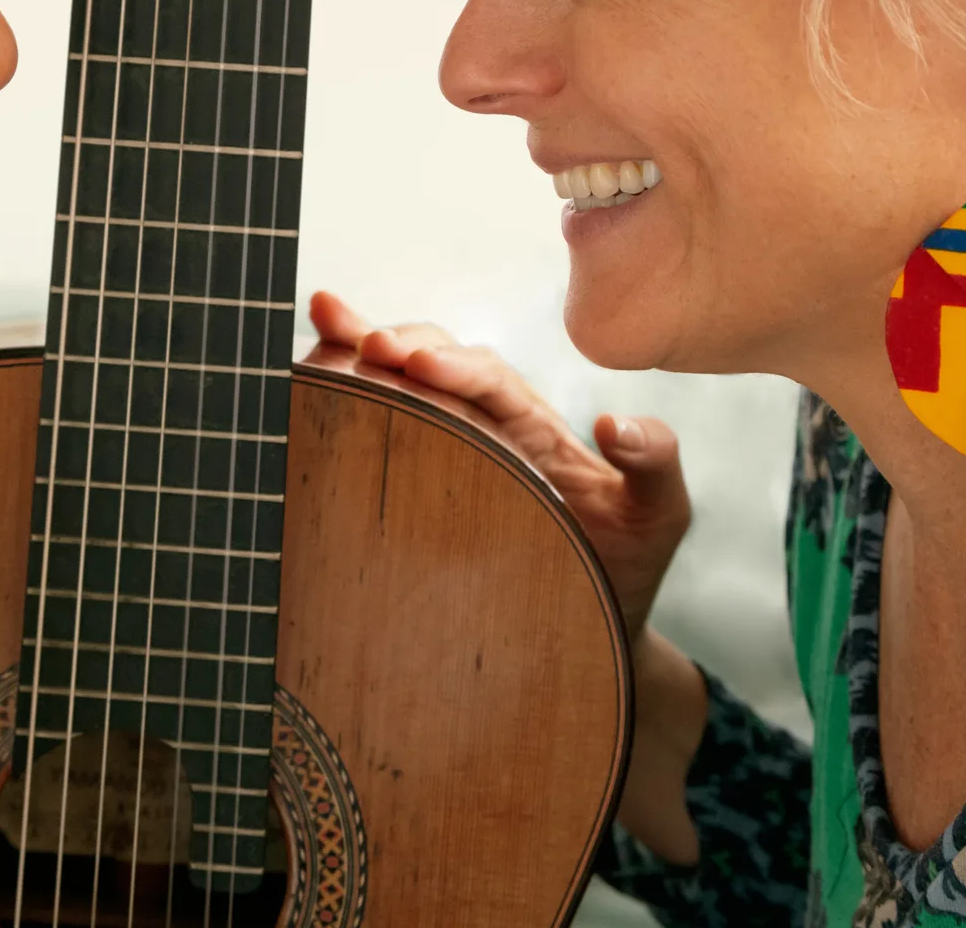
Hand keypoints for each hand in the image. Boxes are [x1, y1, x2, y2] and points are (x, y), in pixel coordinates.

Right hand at [305, 290, 691, 635]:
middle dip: (394, 341)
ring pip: (394, 386)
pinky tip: (307, 381)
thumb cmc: (622, 570)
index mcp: (530, 423)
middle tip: (359, 339)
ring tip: (324, 333)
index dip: (453, 363)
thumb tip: (611, 422)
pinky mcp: (412, 487)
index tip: (420, 363)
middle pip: (429, 359)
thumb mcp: (657, 515)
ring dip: (357, 357)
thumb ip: (656, 461)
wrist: (593, 631)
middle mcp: (481, 425)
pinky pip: (375, 434)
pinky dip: (341, 398)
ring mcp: (444, 452)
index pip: (486, 376)